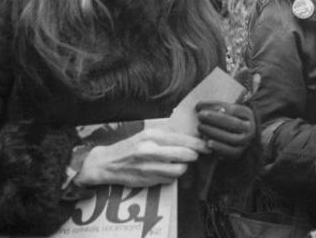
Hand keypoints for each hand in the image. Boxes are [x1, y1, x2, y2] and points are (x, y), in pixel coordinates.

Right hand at [76, 127, 207, 187]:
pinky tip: (167, 171)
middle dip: (194, 155)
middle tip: (195, 154)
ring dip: (183, 167)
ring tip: (179, 163)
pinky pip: (169, 180)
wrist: (107, 163)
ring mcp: (150, 168)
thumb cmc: (129, 147)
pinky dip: (172, 176)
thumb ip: (166, 135)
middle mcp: (151, 151)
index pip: (182, 140)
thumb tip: (189, 136)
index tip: (207, 145)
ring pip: (179, 170)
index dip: (198, 144)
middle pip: (184, 155)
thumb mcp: (145, 134)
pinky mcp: (148, 180)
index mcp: (151, 136)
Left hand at [196, 101, 255, 158]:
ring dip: (214, 133)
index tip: (199, 106)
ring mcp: (245, 142)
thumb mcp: (226, 111)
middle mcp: (249, 128)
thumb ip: (215, 108)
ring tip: (201, 127)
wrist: (238, 137)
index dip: (215, 107)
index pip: (232, 109)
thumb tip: (199, 106)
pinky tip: (207, 143)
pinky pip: (229, 152)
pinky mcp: (239, 153)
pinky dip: (218, 147)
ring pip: (232, 138)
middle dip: (214, 119)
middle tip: (200, 116)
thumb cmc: (227, 120)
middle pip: (232, 123)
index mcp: (247, 114)